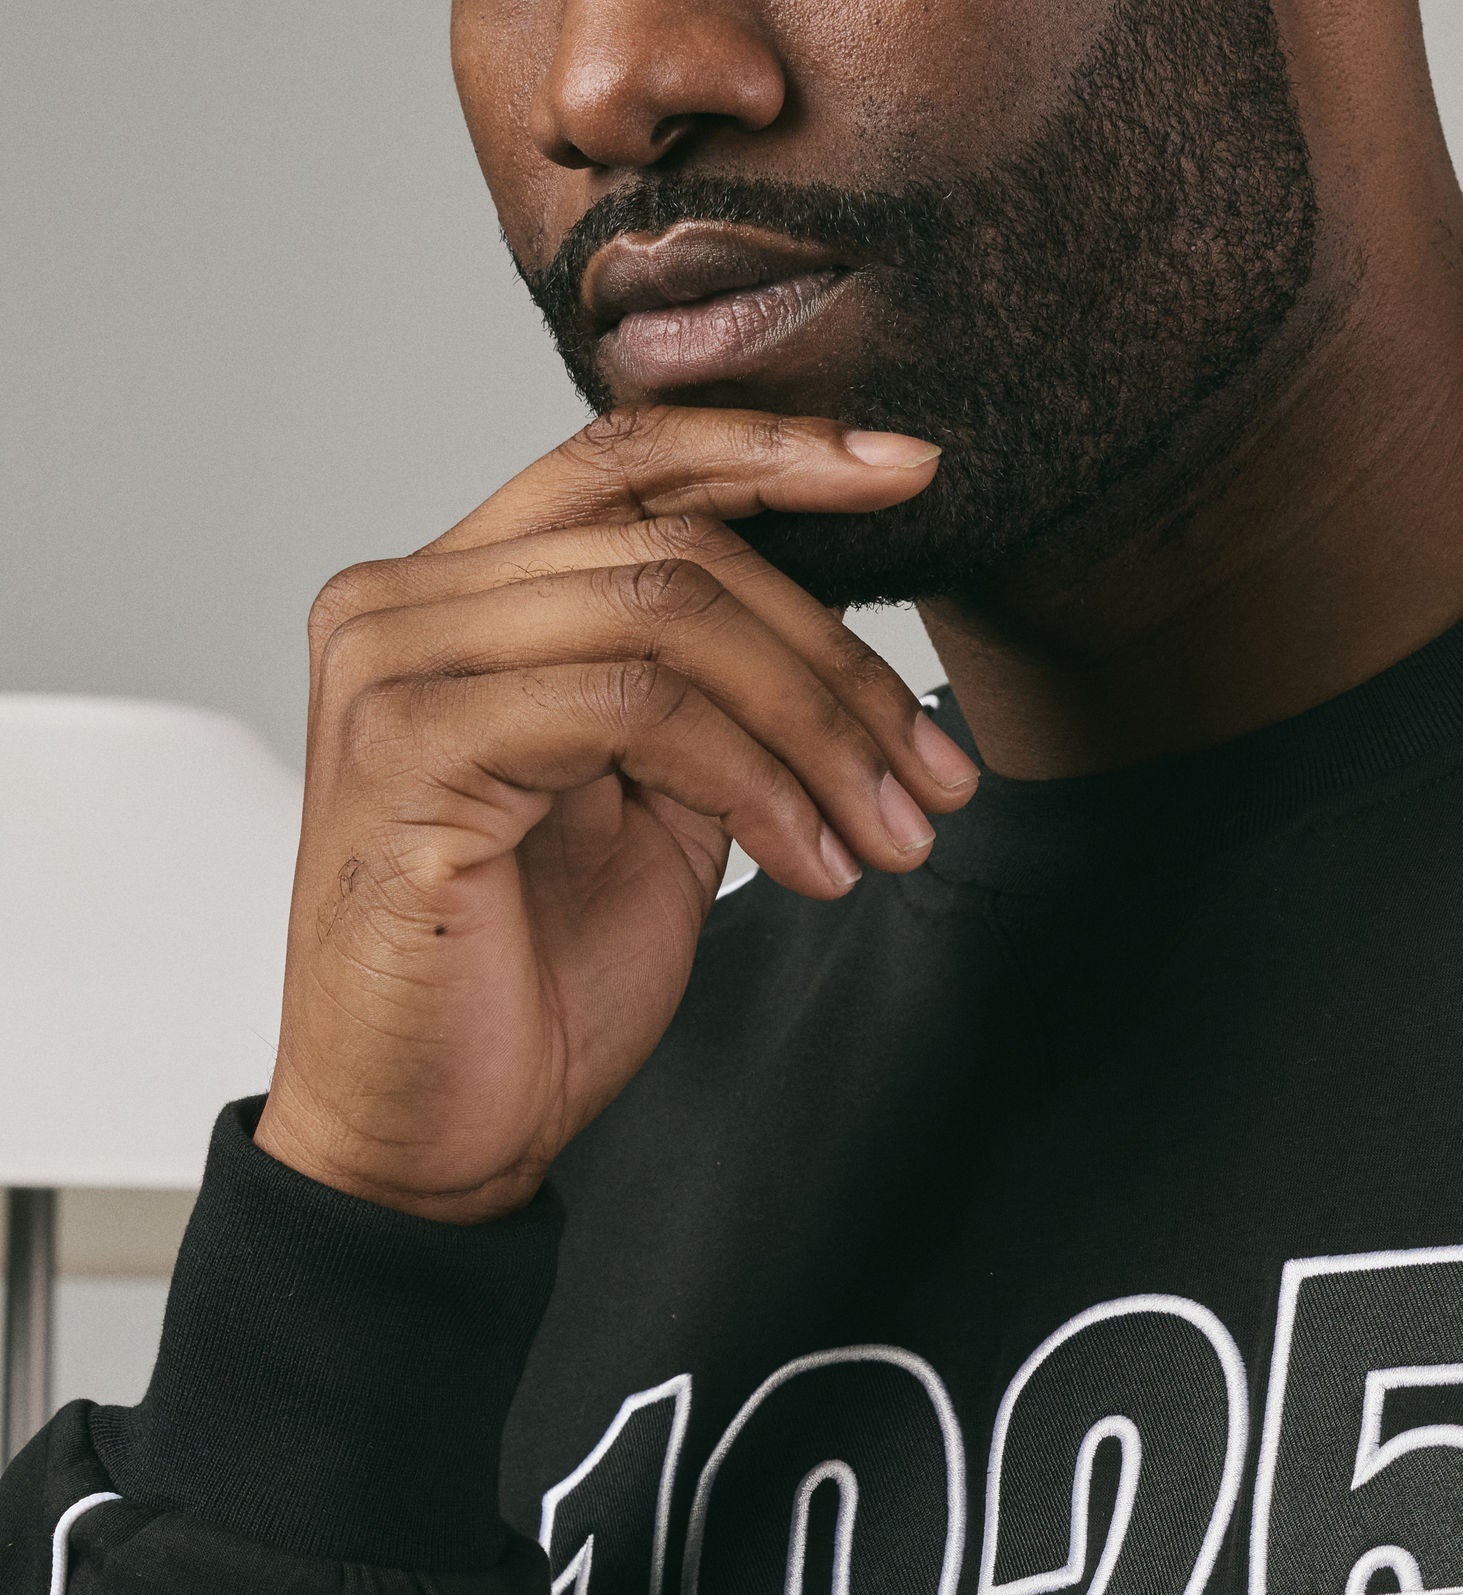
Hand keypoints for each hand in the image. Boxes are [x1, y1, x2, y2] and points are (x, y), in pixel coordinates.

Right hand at [253, 410, 974, 1223]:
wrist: (429, 1139)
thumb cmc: (526, 988)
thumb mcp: (649, 813)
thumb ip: (700, 700)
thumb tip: (833, 636)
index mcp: (452, 599)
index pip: (625, 464)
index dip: (773, 452)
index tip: (911, 474)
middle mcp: (401, 604)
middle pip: (673, 547)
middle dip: (838, 665)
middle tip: (933, 778)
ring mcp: (395, 667)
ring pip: (668, 615)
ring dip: (816, 732)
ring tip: (889, 839)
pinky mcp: (413, 748)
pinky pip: (632, 707)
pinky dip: (754, 782)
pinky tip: (808, 865)